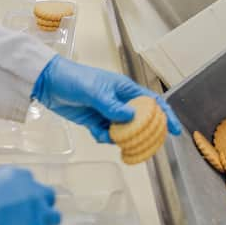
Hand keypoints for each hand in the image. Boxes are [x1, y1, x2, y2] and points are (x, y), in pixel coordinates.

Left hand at [32, 55, 180, 142]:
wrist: (49, 83)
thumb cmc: (74, 79)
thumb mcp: (94, 91)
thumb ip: (112, 106)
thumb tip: (131, 118)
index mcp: (126, 90)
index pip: (153, 103)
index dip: (166, 116)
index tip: (175, 131)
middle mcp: (120, 102)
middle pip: (140, 122)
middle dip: (141, 135)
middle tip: (140, 146)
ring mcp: (108, 113)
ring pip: (123, 132)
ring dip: (118, 138)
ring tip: (107, 135)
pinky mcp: (95, 122)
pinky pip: (106, 135)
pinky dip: (103, 138)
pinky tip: (95, 133)